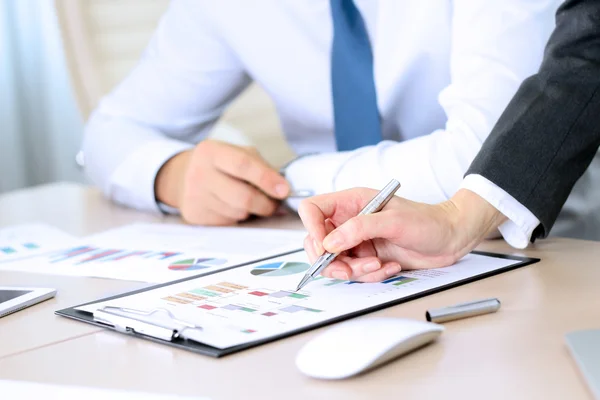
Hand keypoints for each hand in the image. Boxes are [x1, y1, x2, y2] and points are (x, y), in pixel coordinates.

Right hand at [155, 140, 289, 224]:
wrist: (183, 176)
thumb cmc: (220, 165)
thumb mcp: (238, 154)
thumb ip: (261, 168)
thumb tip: (283, 191)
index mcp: (211, 151)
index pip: (243, 165)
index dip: (267, 179)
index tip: (284, 190)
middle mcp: (198, 173)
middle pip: (243, 197)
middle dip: (266, 204)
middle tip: (274, 204)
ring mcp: (194, 196)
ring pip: (238, 213)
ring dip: (251, 211)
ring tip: (249, 201)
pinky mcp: (194, 215)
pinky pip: (228, 223)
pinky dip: (237, 218)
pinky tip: (231, 207)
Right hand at [298, 188, 505, 281]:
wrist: (451, 239)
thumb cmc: (427, 221)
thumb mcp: (393, 221)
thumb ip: (359, 228)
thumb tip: (329, 243)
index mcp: (351, 202)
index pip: (312, 210)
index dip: (311, 228)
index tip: (324, 247)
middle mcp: (349, 221)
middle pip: (316, 242)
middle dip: (330, 260)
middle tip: (347, 270)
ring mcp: (357, 241)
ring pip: (335, 262)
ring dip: (355, 270)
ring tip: (379, 265)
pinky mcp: (366, 258)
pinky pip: (354, 273)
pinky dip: (370, 275)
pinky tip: (390, 267)